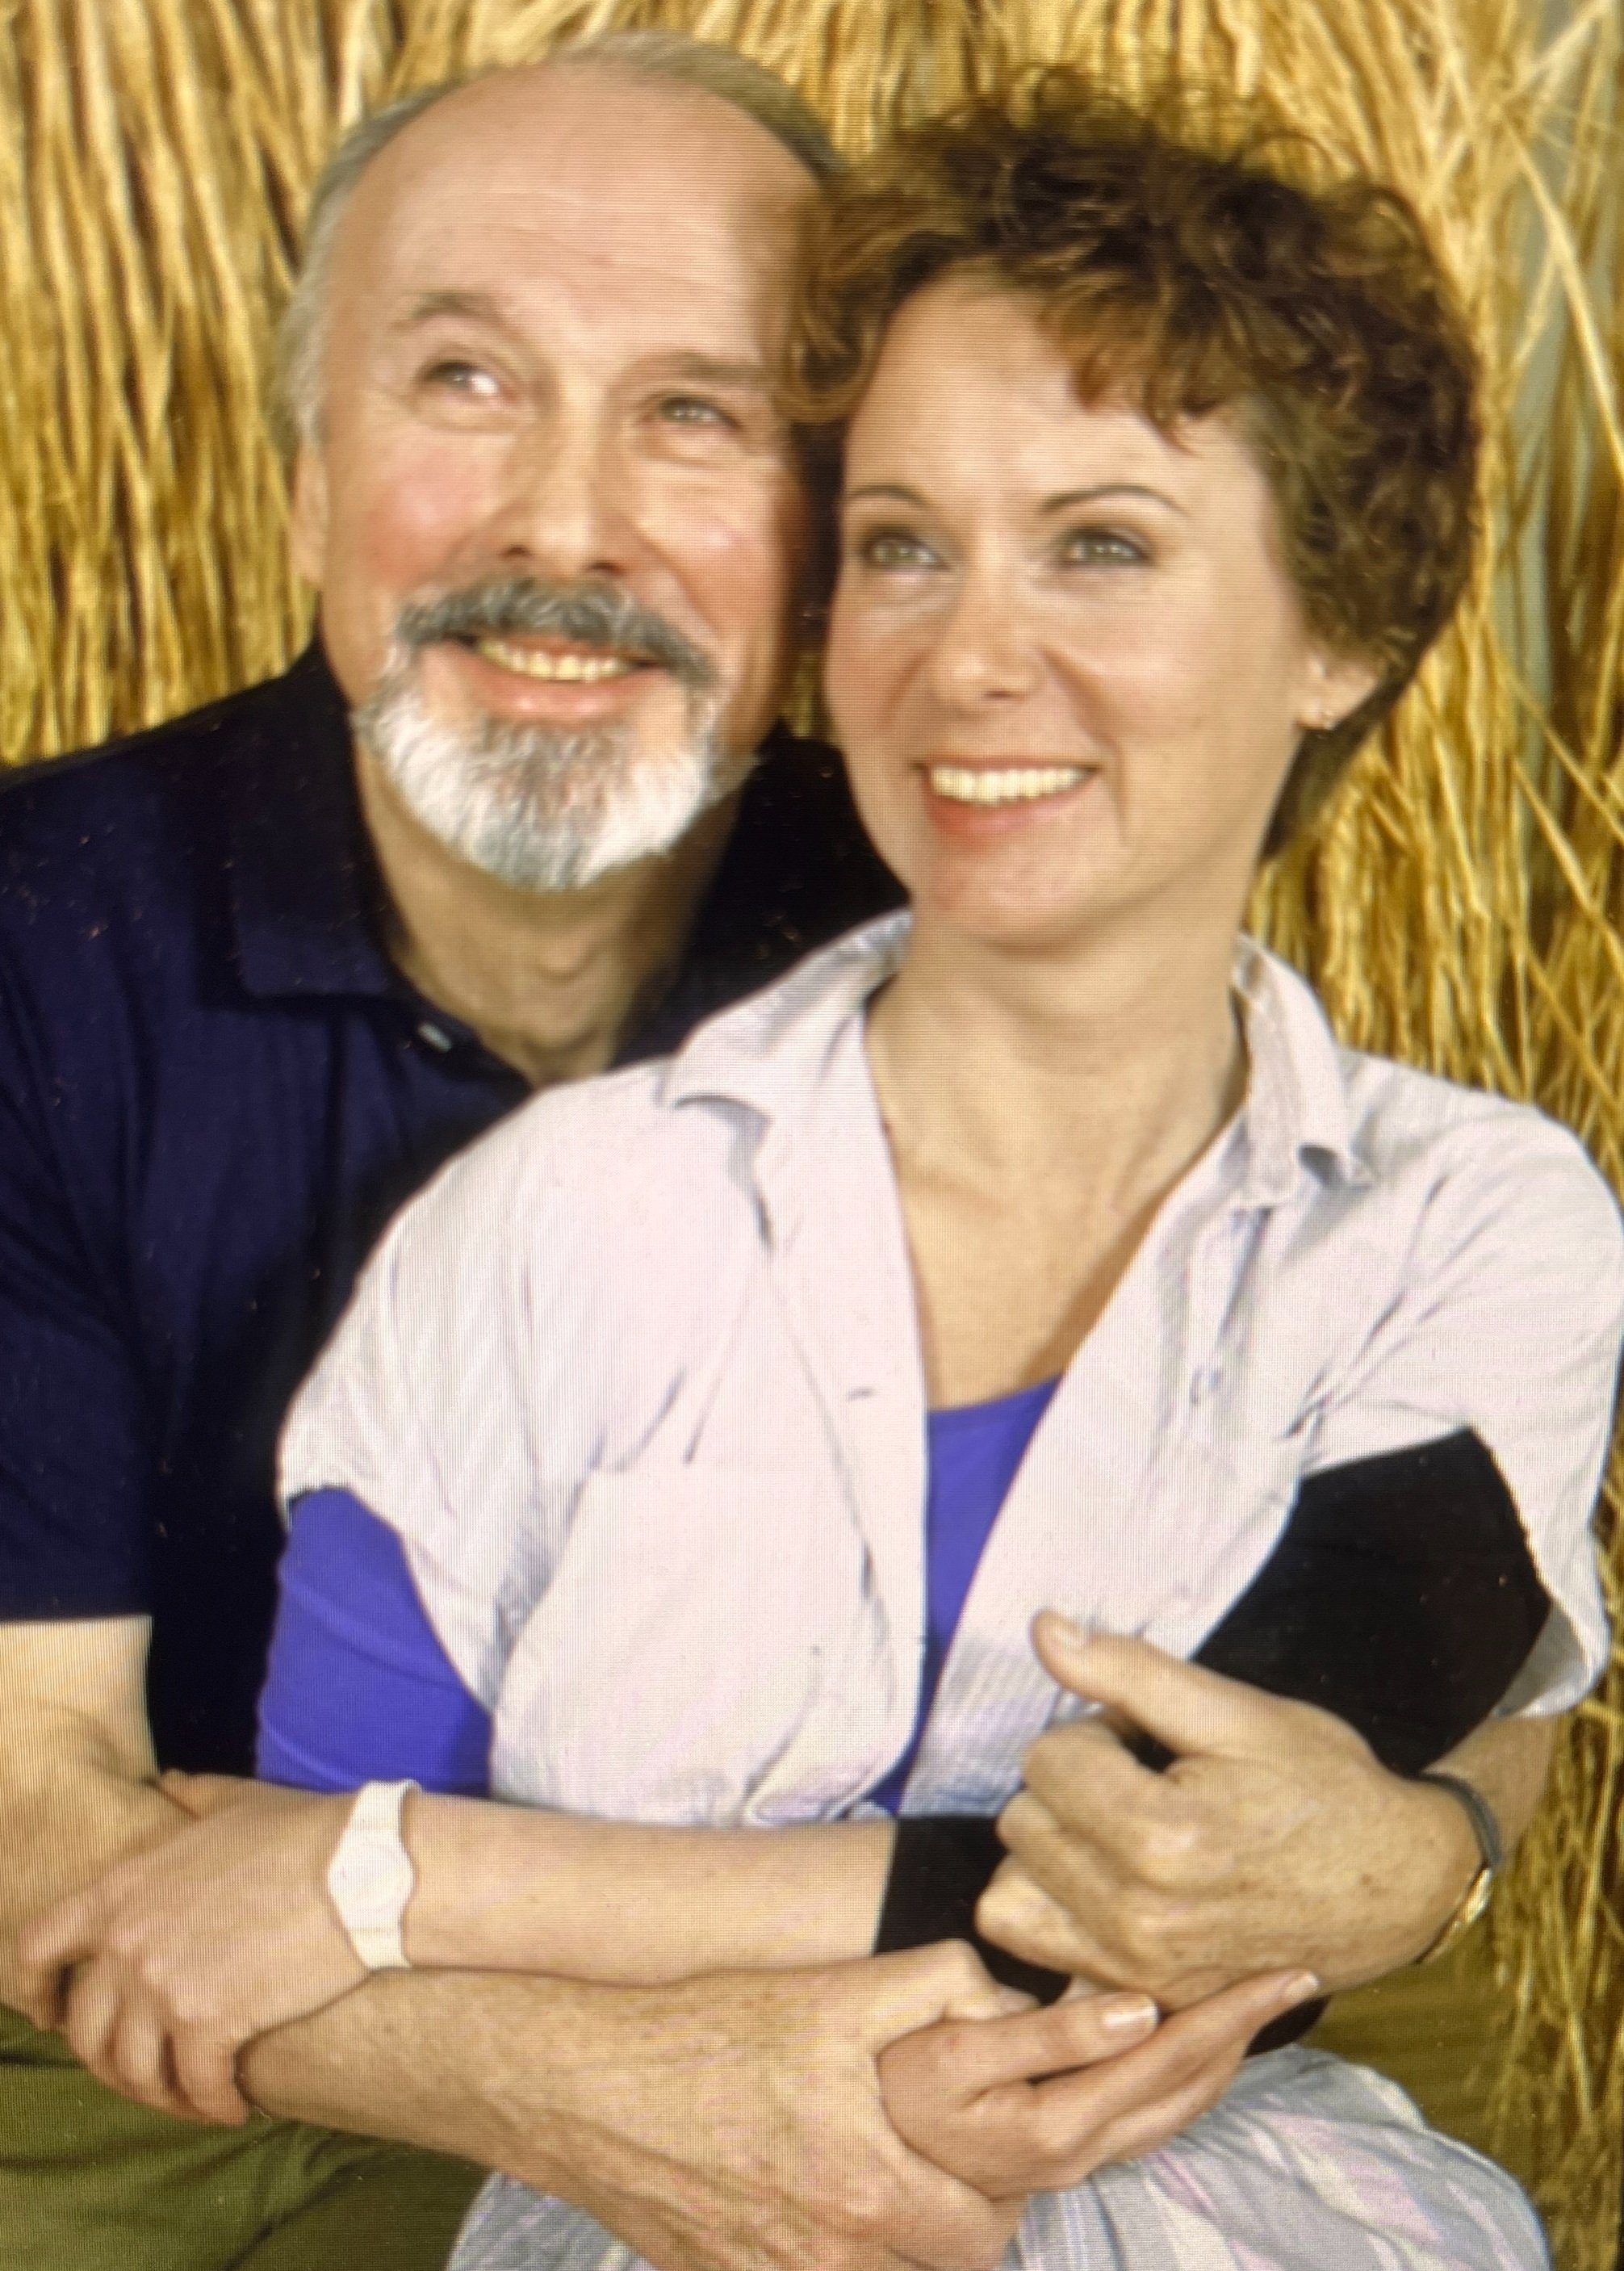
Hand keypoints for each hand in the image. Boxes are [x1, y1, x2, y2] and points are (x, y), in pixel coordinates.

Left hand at [14, 1773, 361, 2123]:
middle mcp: (129, 1943)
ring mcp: (164, 1987)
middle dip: (110, 2062)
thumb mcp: (237, 1802)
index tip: (51, 2016)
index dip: (38, 1989)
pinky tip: (237, 2106)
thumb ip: (191, 1794)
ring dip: (162, 2094)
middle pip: (87, 2031)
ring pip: (135, 2070)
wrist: (362, 1870)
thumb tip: (170, 1782)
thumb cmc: (306, 1833)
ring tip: (193, 2096)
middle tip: (144, 2073)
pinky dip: (214, 2105)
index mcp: (124, 1889)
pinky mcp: (210, 2025)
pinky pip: (196, 2087)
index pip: (39, 1947)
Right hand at [504, 1944, 1032, 2270]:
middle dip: (950, 2230)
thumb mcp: (835, 1993)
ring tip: (878, 2187)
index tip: (980, 2158)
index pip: (980, 2238)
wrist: (590, 2086)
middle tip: (936, 2172)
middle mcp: (826, 2261)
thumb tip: (1010, 2001)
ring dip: (892, 2251)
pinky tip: (812, 2206)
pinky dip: (828, 2259)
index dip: (995, 2197)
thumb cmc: (715, 2033)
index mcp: (867, 2193)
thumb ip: (937, 1988)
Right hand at [881, 1968, 1318, 2194]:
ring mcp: (1063, 2162)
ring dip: (1219, 2058)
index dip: (1234, 2010)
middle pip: (1187, 2091)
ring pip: (1171, 2112)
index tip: (1288, 1970)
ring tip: (1256, 2007)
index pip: (1171, 2055)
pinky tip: (1186, 2047)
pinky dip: (1183, 2076)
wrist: (832, 2152)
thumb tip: (1137, 2007)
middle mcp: (1074, 2156)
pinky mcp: (1046, 2154)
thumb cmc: (877, 2085)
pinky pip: (1141, 2116)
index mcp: (1060, 2126)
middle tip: (1294, 1978)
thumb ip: (1044, 2032)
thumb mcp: (950, 2048)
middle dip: (1243, 2033)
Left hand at [977, 1617, 1480, 2004]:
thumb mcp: (1237, 1712)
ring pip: (1010, 1886)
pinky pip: (1036, 1946)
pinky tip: (1105, 1882)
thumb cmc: (1324, 1788)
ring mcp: (1140, 1971)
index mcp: (1162, 1839)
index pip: (1046, 1759)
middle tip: (1145, 1781)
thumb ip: (1130, 1672)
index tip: (1149, 1739)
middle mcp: (1139, 1918)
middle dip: (1072, 1785)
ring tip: (1119, 1831)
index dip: (1095, 1730)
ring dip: (1051, 1848)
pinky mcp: (1144, 1996)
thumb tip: (1043, 1631)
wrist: (1401, 1888)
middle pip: (1023, 1819)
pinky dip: (1053, 1909)